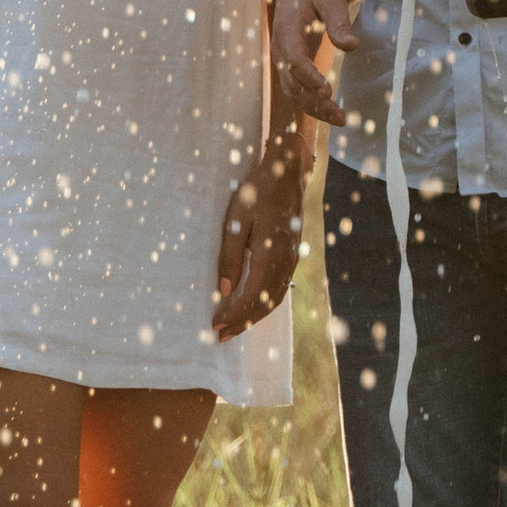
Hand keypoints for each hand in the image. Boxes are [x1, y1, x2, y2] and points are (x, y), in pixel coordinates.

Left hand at [213, 149, 308, 338]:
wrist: (287, 172)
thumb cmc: (257, 192)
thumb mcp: (236, 221)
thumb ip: (231, 257)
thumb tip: (225, 291)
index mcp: (272, 254)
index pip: (252, 297)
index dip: (234, 314)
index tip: (214, 325)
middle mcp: (286, 262)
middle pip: (265, 304)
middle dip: (243, 322)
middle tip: (220, 334)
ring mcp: (292, 259)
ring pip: (274, 299)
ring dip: (254, 316)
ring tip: (233, 326)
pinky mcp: (291, 255)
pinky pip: (280, 288)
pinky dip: (264, 304)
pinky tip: (250, 306)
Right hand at [272, 0, 357, 127]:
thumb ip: (339, 21)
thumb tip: (350, 45)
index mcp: (286, 30)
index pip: (294, 60)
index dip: (309, 77)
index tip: (328, 91)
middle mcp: (280, 49)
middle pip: (292, 83)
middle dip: (314, 103)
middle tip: (341, 117)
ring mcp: (282, 60)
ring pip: (292, 92)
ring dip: (314, 109)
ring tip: (341, 120)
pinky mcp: (289, 67)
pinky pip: (296, 90)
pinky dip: (311, 105)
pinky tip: (331, 114)